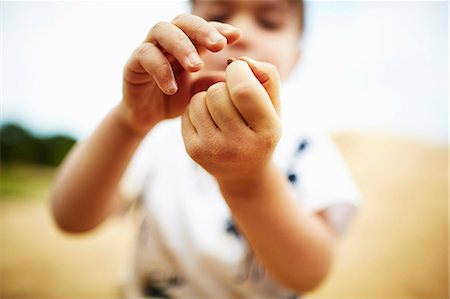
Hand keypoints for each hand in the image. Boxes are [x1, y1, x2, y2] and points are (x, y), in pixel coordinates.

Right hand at [119, 14, 240, 134]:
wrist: (147, 118)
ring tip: (197, 66)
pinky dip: (160, 70)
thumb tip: (239, 77)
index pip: (204, 27)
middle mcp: (168, 41)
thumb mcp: (200, 93)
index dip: (219, 28)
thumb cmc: (176, 100)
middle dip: (202, 30)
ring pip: (162, 31)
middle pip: (183, 21)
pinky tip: (173, 87)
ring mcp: (149, 48)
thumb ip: (214, 83)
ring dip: (182, 46)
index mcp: (188, 44)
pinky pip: (145, 55)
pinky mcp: (133, 63)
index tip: (236, 36)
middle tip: (219, 45)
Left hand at [181, 57, 281, 185]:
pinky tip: (210, 121)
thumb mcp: (274, 106)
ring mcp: (214, 150)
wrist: (243, 172)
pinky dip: (197, 109)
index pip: (243, 89)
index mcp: (267, 131)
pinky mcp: (194, 151)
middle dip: (223, 86)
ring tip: (221, 110)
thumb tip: (239, 60)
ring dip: (208, 96)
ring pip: (199, 99)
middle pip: (217, 92)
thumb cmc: (260, 130)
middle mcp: (240, 145)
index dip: (238, 71)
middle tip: (231, 96)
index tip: (239, 71)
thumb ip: (266, 75)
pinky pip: (188, 111)